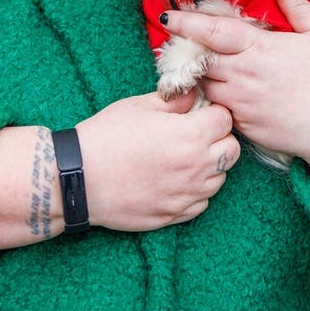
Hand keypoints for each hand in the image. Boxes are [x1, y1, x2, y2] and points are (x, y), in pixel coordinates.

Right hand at [75, 90, 239, 231]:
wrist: (78, 178)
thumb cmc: (106, 136)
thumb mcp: (140, 106)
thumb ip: (175, 101)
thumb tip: (194, 96)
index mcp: (190, 135)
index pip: (225, 119)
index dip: (214, 112)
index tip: (200, 113)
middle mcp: (195, 166)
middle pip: (231, 151)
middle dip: (220, 139)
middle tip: (197, 135)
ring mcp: (187, 194)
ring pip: (220, 179)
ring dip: (209, 167)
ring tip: (183, 159)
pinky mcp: (175, 214)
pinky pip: (202, 203)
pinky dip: (195, 191)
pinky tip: (175, 181)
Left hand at [161, 0, 309, 211]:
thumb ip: (299, 8)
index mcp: (259, 48)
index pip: (212, 32)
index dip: (187, 23)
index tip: (168, 17)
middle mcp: (244, 75)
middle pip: (200, 60)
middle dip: (189, 51)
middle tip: (184, 44)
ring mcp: (241, 102)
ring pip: (206, 85)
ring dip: (202, 75)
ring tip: (208, 67)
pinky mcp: (243, 125)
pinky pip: (220, 108)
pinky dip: (218, 98)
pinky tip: (230, 93)